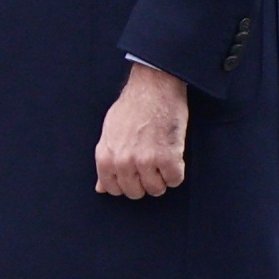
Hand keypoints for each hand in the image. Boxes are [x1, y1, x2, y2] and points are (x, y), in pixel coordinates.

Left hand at [93, 61, 191, 200]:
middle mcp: (123, 162)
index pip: (113, 189)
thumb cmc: (132, 106)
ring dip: (162, 178)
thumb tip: (101, 187)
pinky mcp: (168, 158)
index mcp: (106, 157)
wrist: (154, 86)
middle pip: (135, 192)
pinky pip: (175, 180)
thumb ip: (107, 161)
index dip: (127, 183)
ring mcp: (145, 161)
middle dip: (145, 182)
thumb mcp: (110, 132)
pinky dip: (177, 171)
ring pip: (156, 189)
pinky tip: (173, 155)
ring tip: (162, 158)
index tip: (135, 174)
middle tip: (151, 165)